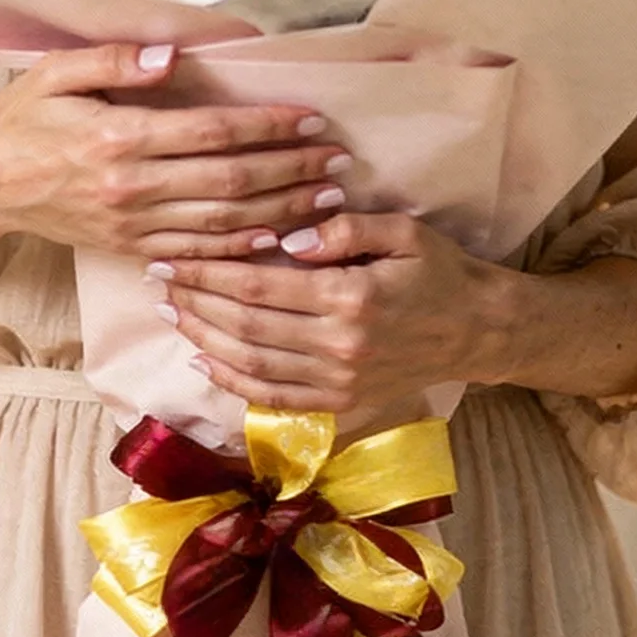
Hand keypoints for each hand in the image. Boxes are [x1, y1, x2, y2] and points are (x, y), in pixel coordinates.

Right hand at [0, 43, 353, 260]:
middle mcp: (132, 187)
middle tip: (339, 160)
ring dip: (282, 212)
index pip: (213, 133)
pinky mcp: (130, 248)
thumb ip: (115, 61)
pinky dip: (241, 249)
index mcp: (119, 138)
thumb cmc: (23, 119)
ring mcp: (133, 225)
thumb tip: (171, 56)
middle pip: (231, 181)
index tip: (311, 118)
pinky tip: (277, 238)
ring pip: (223, 223)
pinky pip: (197, 254)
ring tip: (327, 199)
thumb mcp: (56, 73)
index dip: (269, 126)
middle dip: (293, 170)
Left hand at [154, 211, 506, 416]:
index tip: (172, 256)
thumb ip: (345, 229)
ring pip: (252, 364)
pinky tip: (205, 359)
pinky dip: (234, 382)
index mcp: (350, 297)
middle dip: (195, 302)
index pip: (259, 285)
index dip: (209, 271)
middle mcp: (340, 346)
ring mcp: (340, 383)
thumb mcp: (402, 232)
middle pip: (245, 326)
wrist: (477, 330)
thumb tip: (287, 239)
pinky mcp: (342, 407)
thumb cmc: (438, 272)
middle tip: (158, 280)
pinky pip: (275, 398)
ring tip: (172, 313)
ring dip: (204, 339)